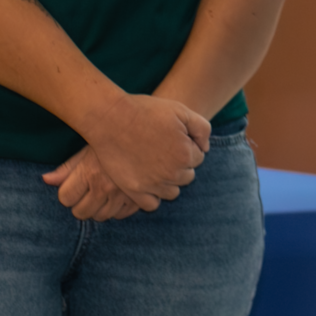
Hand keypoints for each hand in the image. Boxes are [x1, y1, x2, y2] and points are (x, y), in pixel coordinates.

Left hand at [42, 146, 140, 220]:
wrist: (152, 134)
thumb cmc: (117, 138)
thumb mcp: (90, 147)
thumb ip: (68, 167)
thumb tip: (46, 180)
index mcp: (90, 172)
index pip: (65, 198)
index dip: (68, 192)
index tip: (76, 185)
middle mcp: (105, 186)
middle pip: (81, 212)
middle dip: (82, 204)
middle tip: (90, 191)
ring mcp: (123, 195)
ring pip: (102, 216)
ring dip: (100, 208)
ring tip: (106, 193)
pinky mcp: (141, 199)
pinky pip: (122, 215)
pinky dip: (120, 209)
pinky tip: (121, 196)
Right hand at [73, 94, 209, 210]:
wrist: (110, 118)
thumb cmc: (146, 112)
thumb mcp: (181, 111)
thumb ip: (202, 129)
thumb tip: (205, 148)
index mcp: (185, 155)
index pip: (198, 158)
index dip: (188, 147)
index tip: (173, 139)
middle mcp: (171, 174)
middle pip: (187, 176)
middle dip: (180, 165)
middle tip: (163, 151)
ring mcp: (151, 184)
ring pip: (172, 192)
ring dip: (169, 181)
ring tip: (156, 166)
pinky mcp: (133, 190)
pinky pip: (151, 204)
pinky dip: (153, 196)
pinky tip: (147, 182)